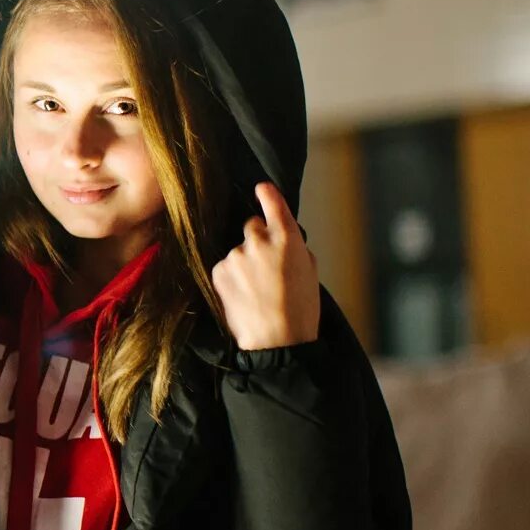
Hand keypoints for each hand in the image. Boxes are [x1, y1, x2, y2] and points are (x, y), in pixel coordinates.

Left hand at [211, 182, 320, 350]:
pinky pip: (225, 265)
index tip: (262, 188)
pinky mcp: (219, 271)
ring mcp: (236, 255)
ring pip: (237, 248)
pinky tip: (244, 294)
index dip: (268, 194)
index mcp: (287, 239)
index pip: (274, 204)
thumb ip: (295, 248)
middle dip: (257, 238)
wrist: (277, 341)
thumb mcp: (310, 272)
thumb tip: (284, 238)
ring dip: (244, 261)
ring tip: (256, 289)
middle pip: (252, 225)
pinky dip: (232, 276)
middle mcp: (259, 241)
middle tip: (266, 265)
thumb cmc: (300, 310)